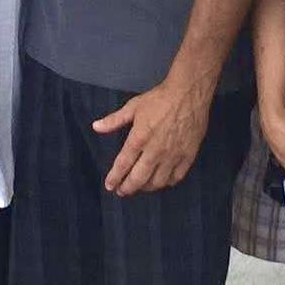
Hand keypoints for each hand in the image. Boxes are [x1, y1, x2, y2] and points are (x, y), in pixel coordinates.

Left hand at [93, 81, 213, 195]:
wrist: (188, 93)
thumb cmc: (159, 98)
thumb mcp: (133, 106)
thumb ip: (114, 120)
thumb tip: (95, 127)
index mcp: (139, 138)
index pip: (123, 164)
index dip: (115, 177)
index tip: (110, 186)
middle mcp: (155, 150)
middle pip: (139, 178)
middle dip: (128, 187)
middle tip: (122, 191)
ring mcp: (173, 155)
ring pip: (157, 181)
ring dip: (146, 187)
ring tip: (140, 186)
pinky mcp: (188, 155)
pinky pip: (176, 177)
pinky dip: (167, 182)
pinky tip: (161, 181)